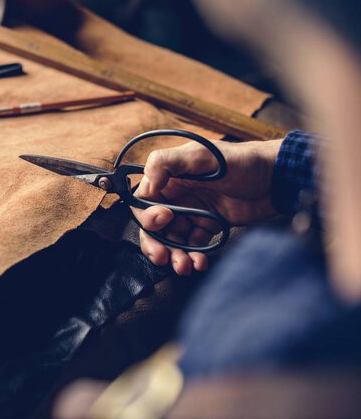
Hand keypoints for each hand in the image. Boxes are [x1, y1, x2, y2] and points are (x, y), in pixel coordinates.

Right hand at [133, 138, 281, 273]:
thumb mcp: (203, 155)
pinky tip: (200, 263)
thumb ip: (168, 163)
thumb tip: (147, 185)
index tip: (165, 218)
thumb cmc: (242, 161)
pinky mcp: (207, 226)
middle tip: (163, 257)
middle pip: (153, 227)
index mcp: (169, 178)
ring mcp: (191, 213)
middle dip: (155, 244)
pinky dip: (193, 257)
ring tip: (184, 266)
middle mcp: (176, 196)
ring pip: (171, 240)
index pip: (144, 201)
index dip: (147, 215)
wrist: (278, 179)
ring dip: (174, 256)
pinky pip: (192, 246)